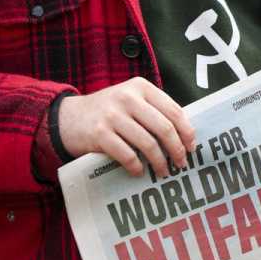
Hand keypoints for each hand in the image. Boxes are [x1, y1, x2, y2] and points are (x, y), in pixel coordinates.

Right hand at [58, 77, 195, 176]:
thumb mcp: (131, 100)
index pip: (174, 110)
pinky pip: (127, 155)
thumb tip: (185, 135)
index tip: (191, 147)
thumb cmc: (108, 112)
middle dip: (177, 149)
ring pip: (148, 144)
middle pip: (164, 128)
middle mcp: (128, 98)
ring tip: (163, 172)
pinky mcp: (99, 134)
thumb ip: (154, 110)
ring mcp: (112, 115)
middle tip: (181, 163)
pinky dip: (137, 167)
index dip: (187, 132)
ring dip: (160, 162)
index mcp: (141, 87)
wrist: (69, 118)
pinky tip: (140, 172)